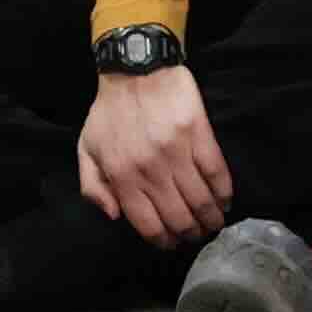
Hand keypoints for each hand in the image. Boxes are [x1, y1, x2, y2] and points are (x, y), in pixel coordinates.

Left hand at [74, 66, 231, 244]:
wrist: (134, 69)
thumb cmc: (110, 112)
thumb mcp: (87, 149)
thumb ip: (93, 187)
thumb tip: (114, 216)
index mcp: (121, 176)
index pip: (148, 224)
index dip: (163, 240)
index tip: (172, 243)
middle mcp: (150, 169)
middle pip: (179, 218)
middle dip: (191, 234)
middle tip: (196, 234)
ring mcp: (176, 152)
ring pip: (201, 200)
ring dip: (211, 218)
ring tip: (213, 223)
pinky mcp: (198, 134)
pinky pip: (216, 173)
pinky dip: (224, 192)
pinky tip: (224, 200)